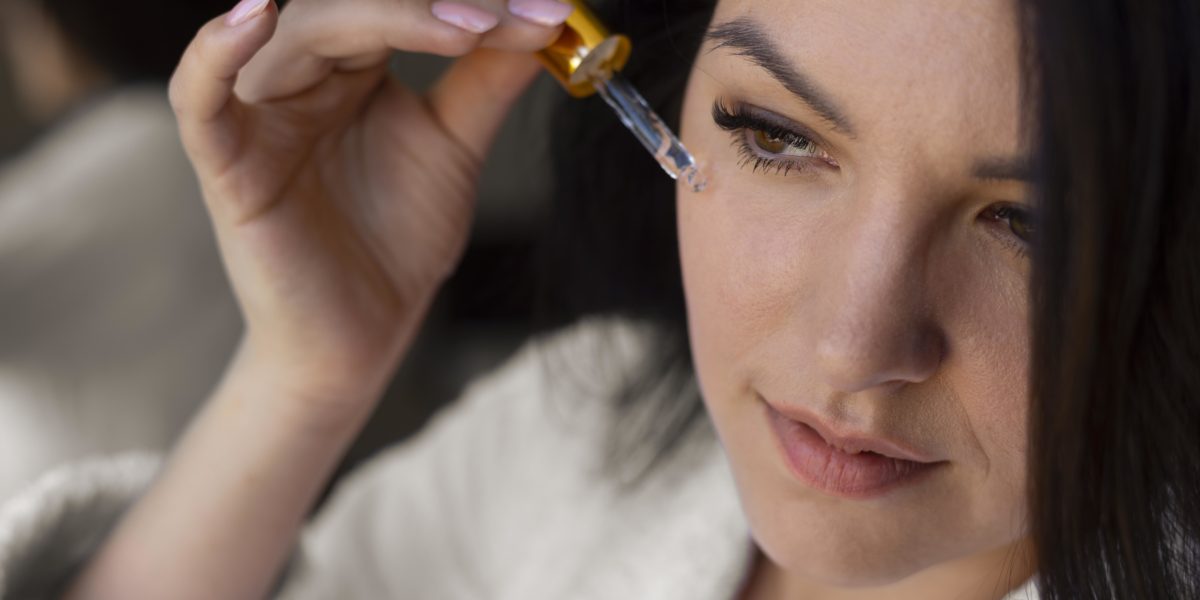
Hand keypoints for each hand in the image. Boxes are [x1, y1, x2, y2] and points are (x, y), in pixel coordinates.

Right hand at [171, 0, 570, 410]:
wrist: (362, 338)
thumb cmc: (395, 242)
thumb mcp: (454, 146)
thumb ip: (488, 79)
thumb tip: (545, 17)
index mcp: (352, 64)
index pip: (400, 2)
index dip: (468, 2)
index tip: (547, 12)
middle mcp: (302, 75)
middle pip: (349, 4)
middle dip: (431, 4)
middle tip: (503, 18)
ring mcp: (261, 116)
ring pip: (298, 34)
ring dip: (381, 16)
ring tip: (463, 27)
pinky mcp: (228, 165)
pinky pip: (199, 99)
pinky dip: (215, 54)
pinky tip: (253, 15)